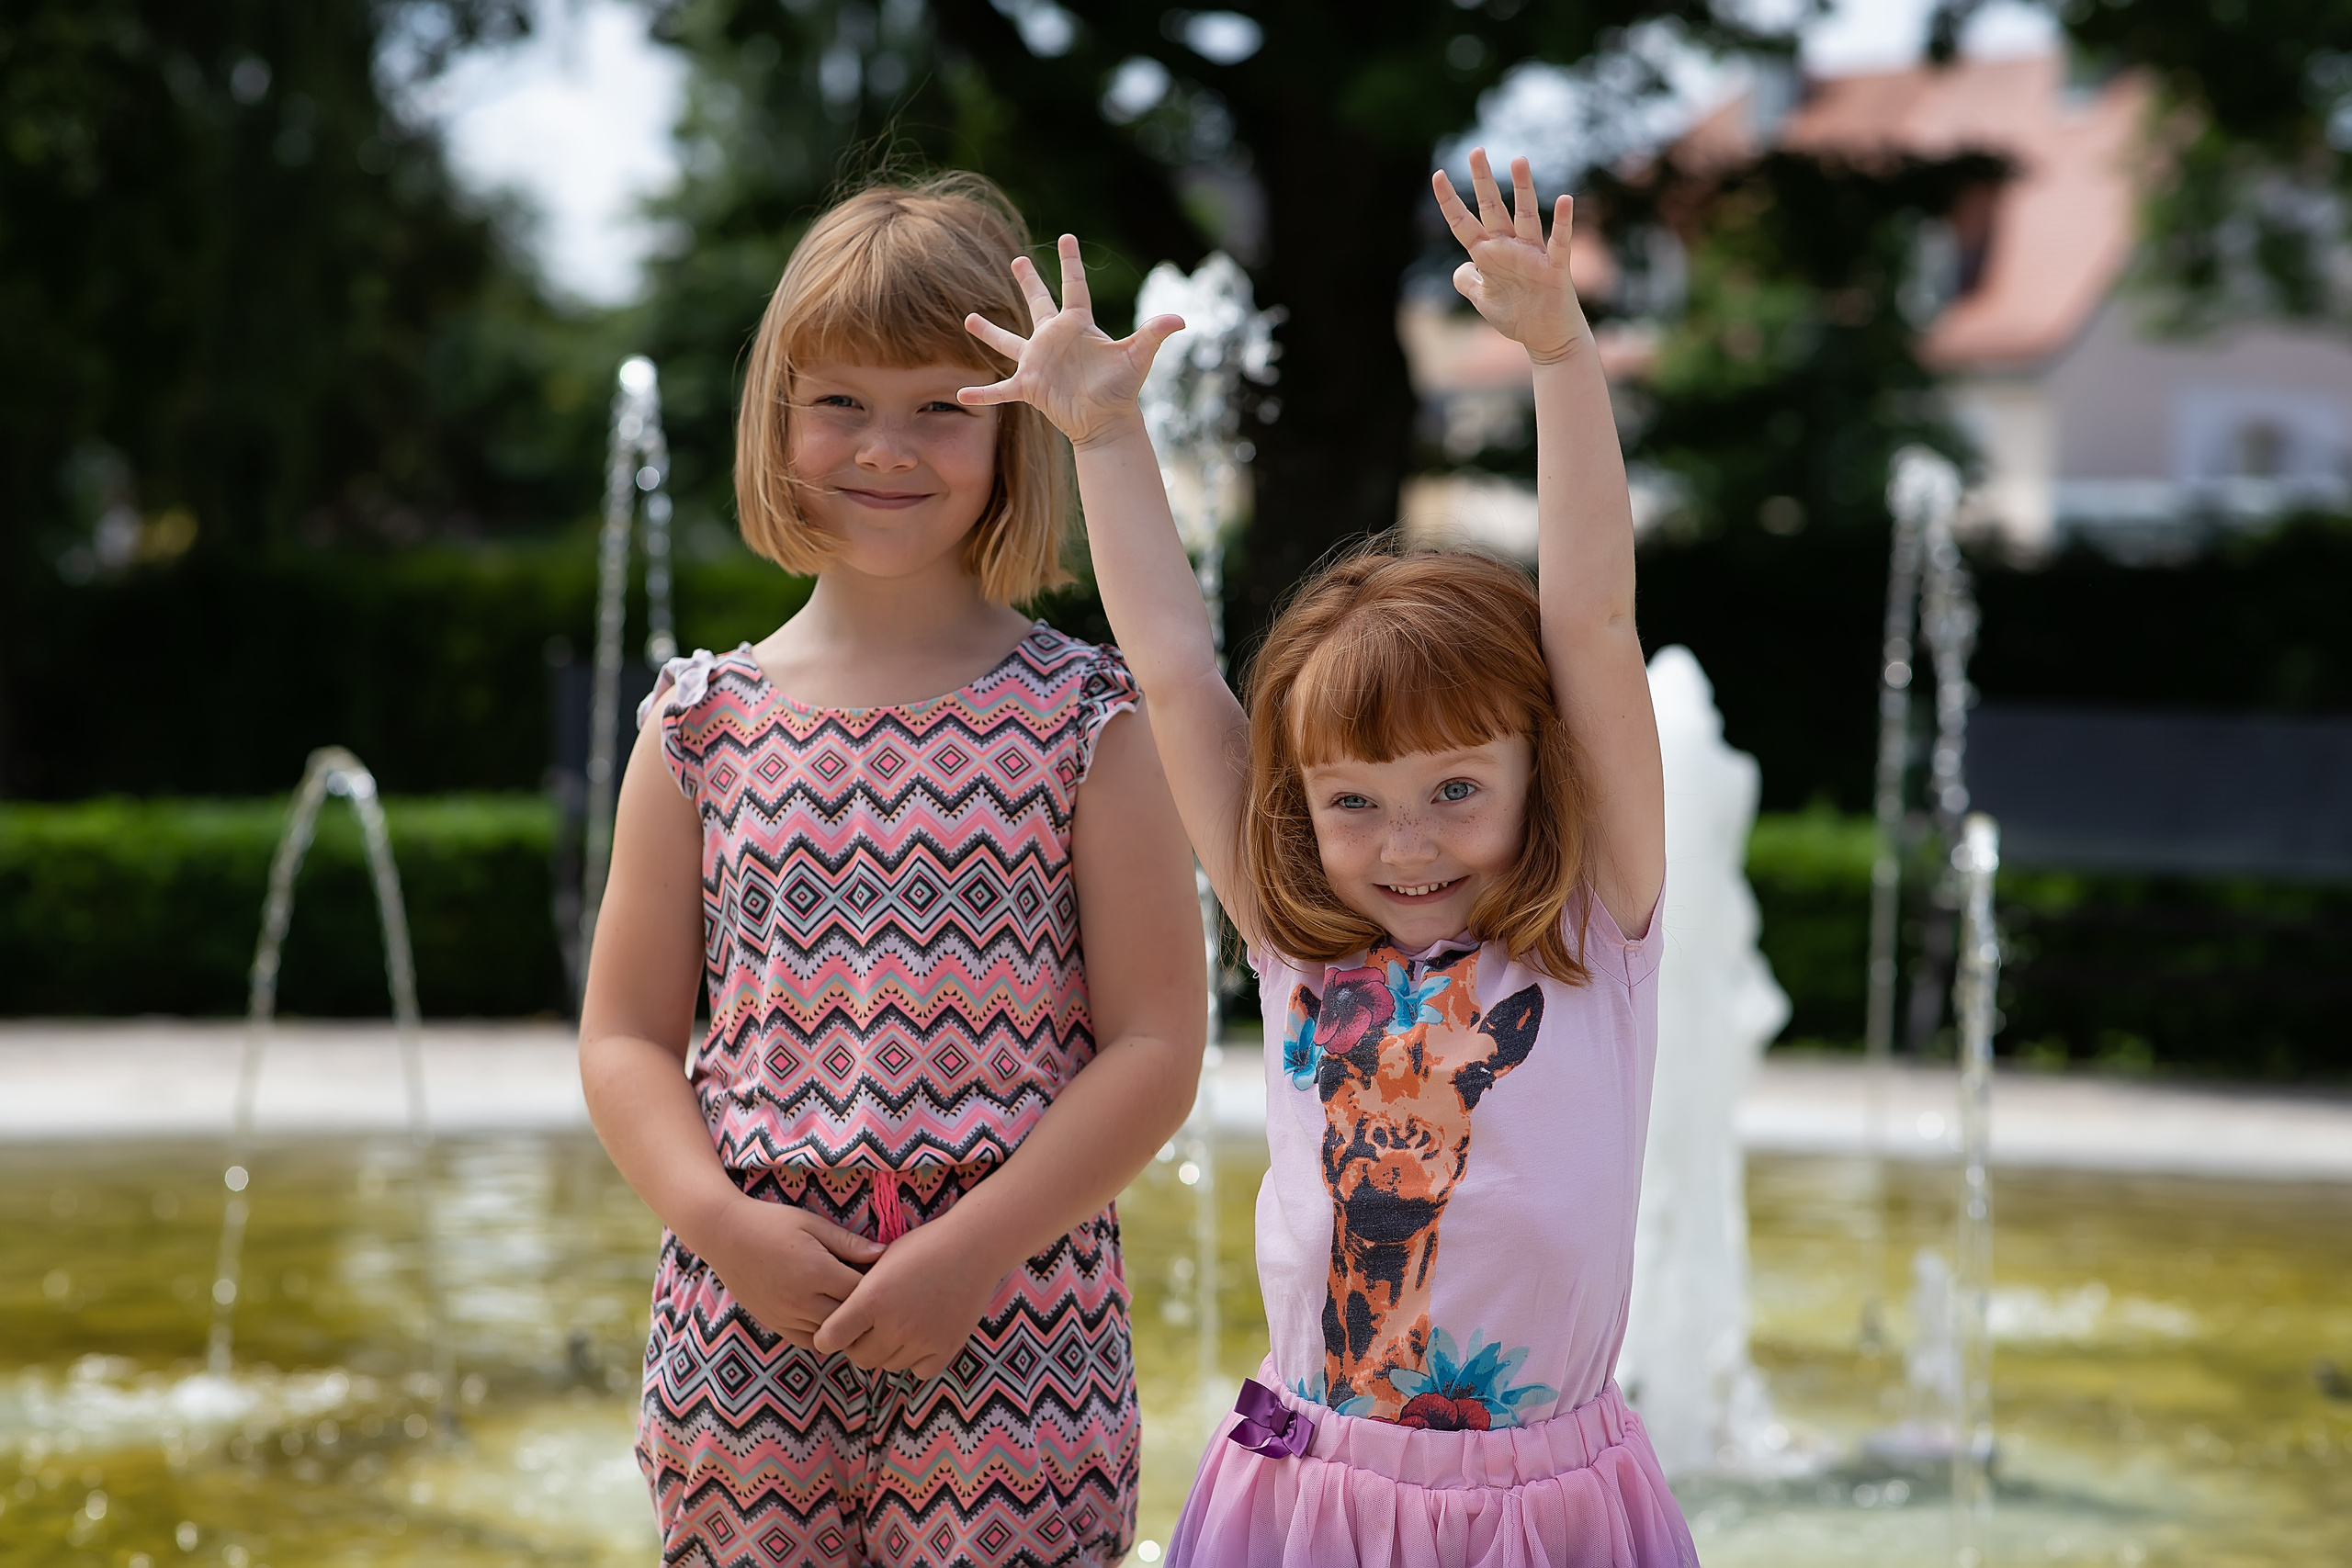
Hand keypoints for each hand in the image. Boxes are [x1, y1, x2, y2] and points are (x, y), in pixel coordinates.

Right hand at [695, 1194, 884, 1347]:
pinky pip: (808, 1341)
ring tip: (854, 1307)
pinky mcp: (774, 1323)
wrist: (724, 1235)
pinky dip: (823, 1334)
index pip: (862, 1292)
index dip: (876, 1285)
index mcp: (817, 1271)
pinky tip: (830, 1317)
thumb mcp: (813, 1223)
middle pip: (849, 1317)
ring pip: (830, 1333)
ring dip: (845, 1323)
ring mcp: (786, 1315)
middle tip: (874, 1294)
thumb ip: (848, 1242)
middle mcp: (802, 1299)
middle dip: (865, 1308)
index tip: (883, 1275)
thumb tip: (883, 1253)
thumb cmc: (771, 1222)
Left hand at [811, 1213, 1009, 1378]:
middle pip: (859, 1358)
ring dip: (888, 1351)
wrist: (974, 1245)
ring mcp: (922, 1340)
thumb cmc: (924, 1246)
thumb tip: (838, 1315)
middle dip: (859, 1344)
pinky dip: (917, 1359)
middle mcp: (894, 1324)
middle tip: (870, 1326)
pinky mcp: (946, 1348)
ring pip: (889, 1365)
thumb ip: (859, 1292)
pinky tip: (921, 1336)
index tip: (835, 1330)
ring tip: (899, 1326)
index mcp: (871, 1299)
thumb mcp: (882, 1259)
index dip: (827, 1336)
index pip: (830, 1339)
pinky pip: (919, 1370)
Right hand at [960, 234, 1185, 449]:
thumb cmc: (1122, 389)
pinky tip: (961, 396)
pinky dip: (983, 394)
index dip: (1070, 262)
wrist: (1107, 422)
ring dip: (989, 332)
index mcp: (1078, 326)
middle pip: (1038, 303)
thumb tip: (1180, 319)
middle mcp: (1054, 338)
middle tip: (1017, 260)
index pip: (1074, 286)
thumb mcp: (1137, 358)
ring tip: (969, 319)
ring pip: (1008, 341)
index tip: (1067, 237)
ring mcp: (1038, 362)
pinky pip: (1001, 389)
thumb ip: (1153, 335)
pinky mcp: (1029, 387)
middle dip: (1028, 282)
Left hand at [1431, 148, 1586, 365]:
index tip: (1437, 175)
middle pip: (1493, 209)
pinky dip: (1562, 222)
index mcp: (1488, 255)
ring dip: (1523, 189)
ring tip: (1518, 160)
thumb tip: (1460, 268)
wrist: (1547, 338)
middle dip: (1483, 181)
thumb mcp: (1482, 301)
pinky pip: (1559, 241)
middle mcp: (1509, 248)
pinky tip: (1565, 201)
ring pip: (1526, 216)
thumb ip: (1468, 282)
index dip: (1449, 201)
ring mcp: (1533, 255)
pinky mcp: (1554, 268)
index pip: (1463, 223)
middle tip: (1476, 151)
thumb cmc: (1517, 317)